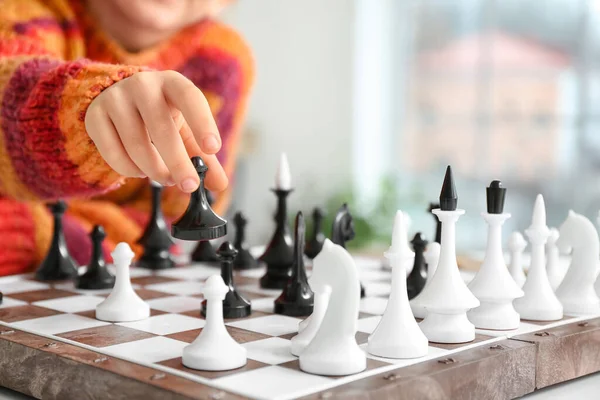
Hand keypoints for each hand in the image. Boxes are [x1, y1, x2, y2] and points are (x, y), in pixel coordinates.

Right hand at [85, 70, 227, 192]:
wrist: (119, 99)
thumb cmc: (163, 116)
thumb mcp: (186, 130)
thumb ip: (204, 156)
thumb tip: (219, 184)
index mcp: (172, 82)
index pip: (190, 98)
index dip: (203, 123)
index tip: (213, 148)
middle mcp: (143, 85)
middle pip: (161, 128)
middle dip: (178, 163)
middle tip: (190, 185)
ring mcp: (116, 98)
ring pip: (136, 144)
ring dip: (154, 170)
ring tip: (166, 178)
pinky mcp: (95, 115)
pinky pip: (113, 152)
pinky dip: (130, 169)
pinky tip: (141, 170)